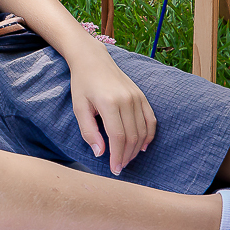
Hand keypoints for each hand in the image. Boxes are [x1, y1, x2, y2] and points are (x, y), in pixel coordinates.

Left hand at [69, 51, 156, 174]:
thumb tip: (100, 153)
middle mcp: (126, 100)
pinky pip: (150, 120)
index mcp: (109, 103)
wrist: (93, 60)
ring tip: (127, 158)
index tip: (114, 169)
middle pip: (132, 136)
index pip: (118, 137)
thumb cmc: (82, 84)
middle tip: (119, 166)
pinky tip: (142, 146)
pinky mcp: (142, 96)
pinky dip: (148, 135)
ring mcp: (137, 97)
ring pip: (142, 131)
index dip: (117, 156)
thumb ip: (89, 131)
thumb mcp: (79, 107)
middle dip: (127, 156)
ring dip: (136, 149)